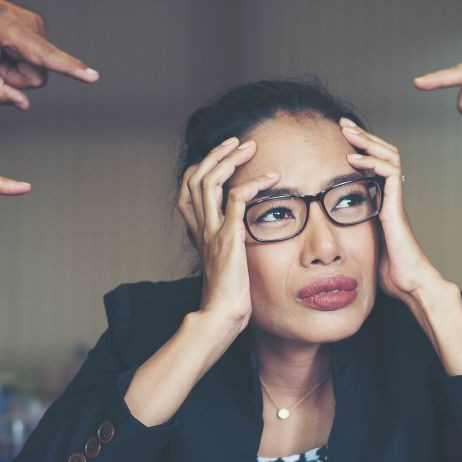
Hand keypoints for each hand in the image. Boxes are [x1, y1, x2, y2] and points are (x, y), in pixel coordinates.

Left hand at [0, 0, 98, 109]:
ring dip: (15, 68)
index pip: (47, 57)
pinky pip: (36, 59)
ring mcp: (37, 24)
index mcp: (12, 32)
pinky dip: (18, 59)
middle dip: (15, 78)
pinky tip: (2, 46)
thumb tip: (24, 104)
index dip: (71, 69)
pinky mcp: (38, 28)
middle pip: (38, 76)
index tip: (94, 77)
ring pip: (38, 68)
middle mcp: (32, 25)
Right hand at [176, 137, 279, 332]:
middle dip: (215, 154)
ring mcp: (212, 232)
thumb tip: (247, 241)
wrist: (219, 318)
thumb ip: (231, 249)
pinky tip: (272, 179)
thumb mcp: (227, 267)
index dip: (202, 168)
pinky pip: (237, 200)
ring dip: (230, 159)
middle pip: (195, 178)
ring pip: (209, 181)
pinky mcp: (228, 239)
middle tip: (239, 142)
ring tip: (251, 148)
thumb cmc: (227, 300)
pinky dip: (254, 184)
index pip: (189, 190)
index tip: (223, 156)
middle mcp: (201, 228)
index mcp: (200, 233)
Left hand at [338, 119, 448, 304]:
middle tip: (344, 124)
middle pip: (383, 154)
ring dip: (367, 142)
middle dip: (363, 136)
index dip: (361, 148)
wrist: (409, 284)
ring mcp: (396, 200)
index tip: (342, 137)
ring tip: (348, 131)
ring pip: (388, 157)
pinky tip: (353, 160)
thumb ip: (352, 232)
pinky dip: (372, 163)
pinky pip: (389, 175)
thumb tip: (326, 233)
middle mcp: (392, 196)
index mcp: (384, 201)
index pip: (376, 164)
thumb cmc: (389, 271)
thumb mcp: (363, 245)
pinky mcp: (396, 207)